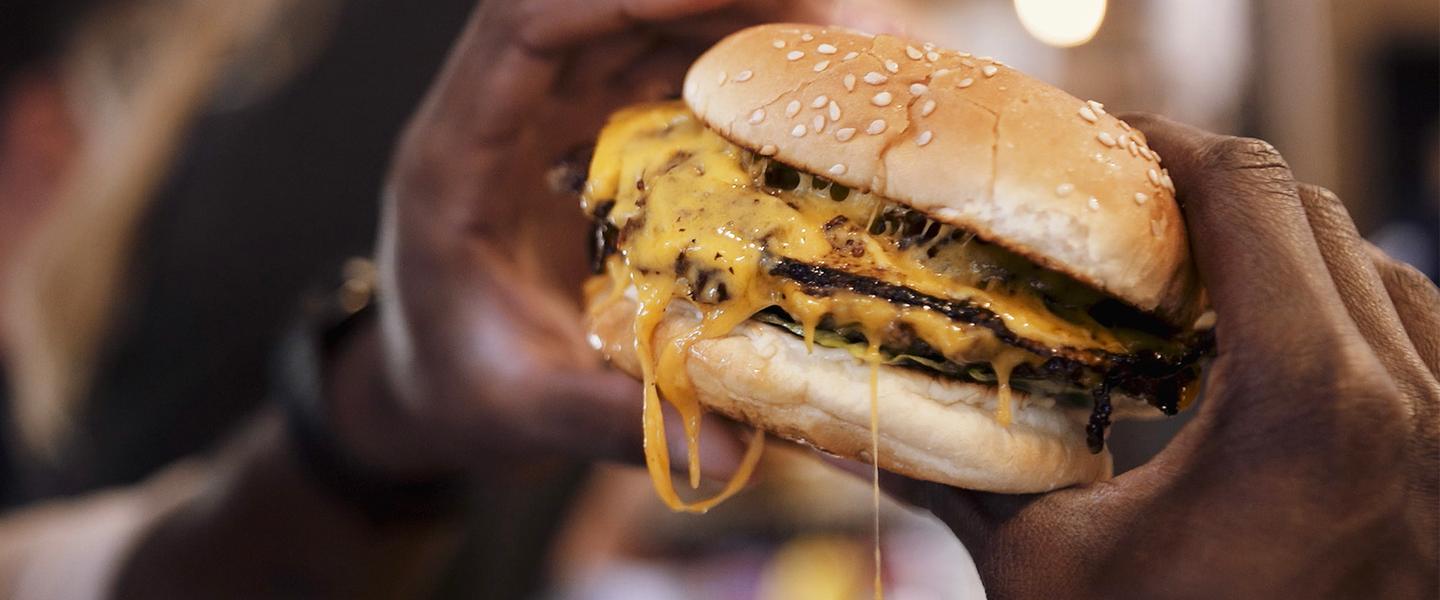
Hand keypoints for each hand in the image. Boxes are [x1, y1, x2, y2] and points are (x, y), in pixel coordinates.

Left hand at [348, 0, 884, 477]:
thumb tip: (734, 446)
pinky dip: (722, 68)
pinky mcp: (585, 135)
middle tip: (812, 15)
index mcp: (457, 155)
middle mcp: (503, 113)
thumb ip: (605, 419)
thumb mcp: (519, 410)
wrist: (427, 385)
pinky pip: (656, 72)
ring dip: (724, 21)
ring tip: (821, 43)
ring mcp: (546, 117)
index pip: (527, 25)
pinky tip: (790, 91)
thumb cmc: (454, 389)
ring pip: (634, 29)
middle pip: (597, 7)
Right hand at [884, 116, 1439, 598]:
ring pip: (1371, 262)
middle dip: (1208, 188)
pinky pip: (1412, 328)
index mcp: (1310, 405)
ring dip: (1278, 246)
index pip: (1246, 191)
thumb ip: (955, 466)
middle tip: (1120, 208)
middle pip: (1310, 210)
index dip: (1162, 141)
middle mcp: (1411, 399)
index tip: (1101, 138)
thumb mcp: (1040, 568)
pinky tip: (1263, 345)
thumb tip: (849, 407)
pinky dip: (1337, 304)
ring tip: (1187, 273)